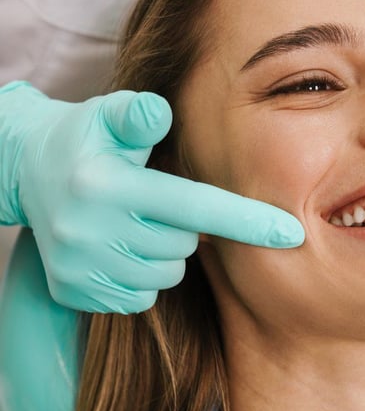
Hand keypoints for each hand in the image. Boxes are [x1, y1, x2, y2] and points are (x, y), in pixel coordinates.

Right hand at [0, 82, 304, 312]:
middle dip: (184, 226)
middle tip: (155, 200)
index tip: (293, 233)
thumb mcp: (106, 116)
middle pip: (183, 245)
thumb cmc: (85, 140)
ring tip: (136, 222)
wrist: (24, 175)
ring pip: (166, 275)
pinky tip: (120, 248)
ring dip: (164, 253)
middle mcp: (90, 232)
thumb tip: (161, 112)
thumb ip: (138, 114)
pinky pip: (140, 298)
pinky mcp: (74, 293)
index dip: (247, 220)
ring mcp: (80, 268)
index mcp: (106, 186)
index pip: (194, 206)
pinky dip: (141, 277)